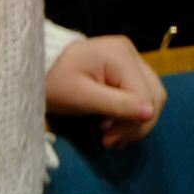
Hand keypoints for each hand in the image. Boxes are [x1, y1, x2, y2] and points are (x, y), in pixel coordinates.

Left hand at [46, 35, 165, 147]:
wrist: (39, 69)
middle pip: (154, 94)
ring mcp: (131, 58)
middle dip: (137, 124)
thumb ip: (116, 104)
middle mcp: (131, 53)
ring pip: (153, 95)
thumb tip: (150, 113)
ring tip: (114, 137)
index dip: (132, 122)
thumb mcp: (81, 97)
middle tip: (111, 141)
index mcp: (120, 55)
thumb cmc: (55, 82)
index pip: (144, 95)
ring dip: (137, 121)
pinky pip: (142, 93)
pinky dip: (133, 113)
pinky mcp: (127, 68)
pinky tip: (116, 126)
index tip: (107, 140)